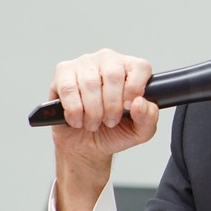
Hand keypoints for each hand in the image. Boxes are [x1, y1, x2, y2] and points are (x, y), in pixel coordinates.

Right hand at [49, 49, 159, 210]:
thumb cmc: (115, 136)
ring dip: (93, 108)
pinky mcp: (61, 76)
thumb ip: (149, 119)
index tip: (131, 108)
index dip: (136, 88)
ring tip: (93, 123)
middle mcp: (108, 61)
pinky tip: (78, 120)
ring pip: (89, 79)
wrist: (87, 149)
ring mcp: (83, 65)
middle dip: (112, 103)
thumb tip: (144, 102)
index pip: (140, 66)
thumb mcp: (139, 134)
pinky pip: (67, 85)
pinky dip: (74, 107)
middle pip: (113, 71)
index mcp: (131, 71)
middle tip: (109, 122)